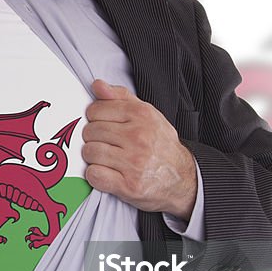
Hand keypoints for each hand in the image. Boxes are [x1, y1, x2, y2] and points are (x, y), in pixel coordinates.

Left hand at [81, 79, 197, 219]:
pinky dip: (96, 176)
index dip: (95, 119)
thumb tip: (97, 85)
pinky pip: (94, 175)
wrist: (182, 178)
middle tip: (106, 145)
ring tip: (107, 159)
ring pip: (89, 152)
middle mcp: (138, 137)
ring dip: (93, 158)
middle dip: (93, 139)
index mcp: (141, 115)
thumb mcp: (147, 114)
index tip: (104, 126)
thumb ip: (121, 97)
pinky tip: (107, 173)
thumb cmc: (160, 145)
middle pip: (90, 132)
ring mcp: (133, 162)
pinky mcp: (128, 185)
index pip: (95, 110)